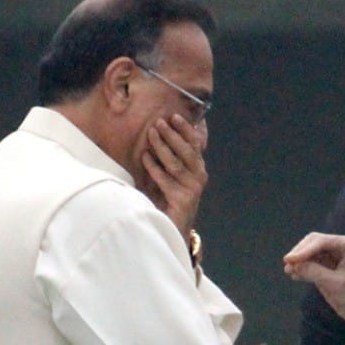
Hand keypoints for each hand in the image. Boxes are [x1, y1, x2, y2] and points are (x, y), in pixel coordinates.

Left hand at [144, 114, 207, 234]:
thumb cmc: (170, 199)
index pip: (195, 144)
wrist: (175, 228)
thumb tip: (163, 130)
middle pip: (186, 151)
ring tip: (150, 134)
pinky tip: (144, 157)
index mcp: (198, 168)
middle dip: (172, 135)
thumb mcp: (173, 175)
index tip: (174, 116)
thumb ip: (172, 157)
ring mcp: (193, 189)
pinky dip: (154, 167)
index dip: (185, 129)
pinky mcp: (183, 200)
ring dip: (162, 147)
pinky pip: (165, 180)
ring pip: (176, 164)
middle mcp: (199, 177)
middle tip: (158, 122)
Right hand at [283, 233, 344, 324]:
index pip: (321, 241)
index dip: (303, 250)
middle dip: (300, 253)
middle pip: (313, 243)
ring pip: (310, 252)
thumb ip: (314, 273)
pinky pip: (311, 262)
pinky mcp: (328, 265)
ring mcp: (334, 255)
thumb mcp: (335, 285)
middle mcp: (341, 246)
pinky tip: (294, 275)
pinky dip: (303, 268)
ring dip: (299, 261)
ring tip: (289, 271)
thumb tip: (293, 265)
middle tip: (287, 265)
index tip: (289, 260)